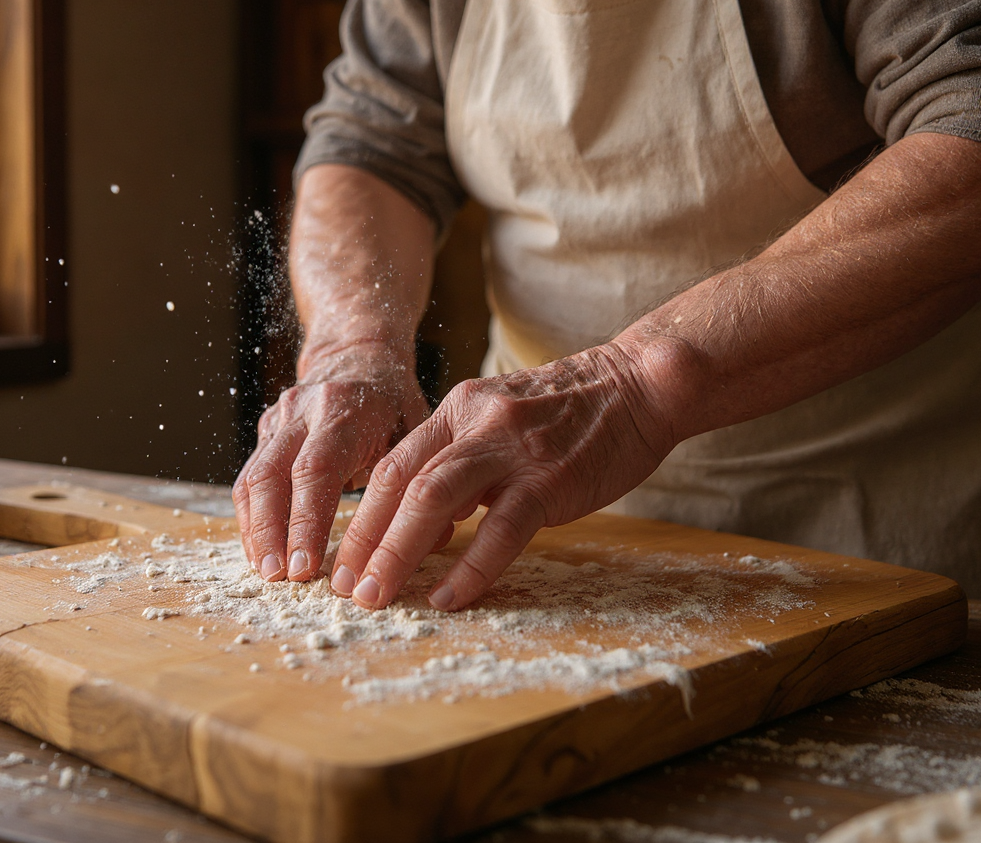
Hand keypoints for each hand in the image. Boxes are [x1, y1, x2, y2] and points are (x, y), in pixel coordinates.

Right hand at [233, 353, 428, 582]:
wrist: (358, 352)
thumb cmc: (394, 400)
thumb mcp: (417, 428)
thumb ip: (419, 478)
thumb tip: (432, 537)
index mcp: (345, 409)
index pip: (317, 469)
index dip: (307, 520)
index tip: (306, 566)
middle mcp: (303, 410)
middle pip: (273, 475)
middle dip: (272, 531)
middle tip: (280, 578)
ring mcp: (279, 419)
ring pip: (253, 478)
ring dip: (255, 530)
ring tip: (267, 573)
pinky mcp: (266, 432)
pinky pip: (249, 478)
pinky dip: (250, 518)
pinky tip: (261, 552)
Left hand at [329, 345, 673, 610]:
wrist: (638, 384)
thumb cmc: (571, 414)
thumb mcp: (500, 420)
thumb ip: (461, 461)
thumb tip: (429, 522)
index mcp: (456, 411)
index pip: (392, 465)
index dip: (360, 516)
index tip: (342, 560)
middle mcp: (473, 424)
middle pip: (398, 483)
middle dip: (363, 540)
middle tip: (344, 588)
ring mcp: (509, 451)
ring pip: (432, 500)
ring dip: (396, 553)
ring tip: (376, 596)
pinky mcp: (547, 480)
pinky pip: (499, 530)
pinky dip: (469, 568)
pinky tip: (448, 597)